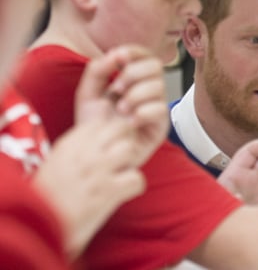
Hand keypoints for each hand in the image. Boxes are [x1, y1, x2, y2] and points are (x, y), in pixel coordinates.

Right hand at [34, 115, 145, 256]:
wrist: (33, 228)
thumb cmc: (44, 199)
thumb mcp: (54, 163)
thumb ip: (77, 144)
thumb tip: (100, 117)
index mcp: (68, 145)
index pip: (101, 122)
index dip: (110, 133)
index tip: (108, 147)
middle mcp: (84, 153)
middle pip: (120, 128)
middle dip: (126, 140)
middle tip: (122, 159)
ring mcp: (97, 171)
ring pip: (130, 150)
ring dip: (130, 163)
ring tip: (121, 177)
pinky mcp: (108, 191)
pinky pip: (136, 178)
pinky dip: (135, 186)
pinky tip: (124, 193)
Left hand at [75, 45, 169, 166]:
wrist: (93, 155)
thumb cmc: (93, 126)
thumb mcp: (88, 94)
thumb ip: (98, 70)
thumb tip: (116, 54)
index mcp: (134, 80)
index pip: (145, 55)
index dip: (134, 51)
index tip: (119, 58)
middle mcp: (149, 90)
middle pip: (156, 66)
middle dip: (133, 74)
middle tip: (116, 89)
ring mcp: (156, 108)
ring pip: (159, 86)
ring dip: (136, 95)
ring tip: (120, 110)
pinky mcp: (160, 126)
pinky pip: (160, 110)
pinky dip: (143, 112)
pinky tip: (130, 122)